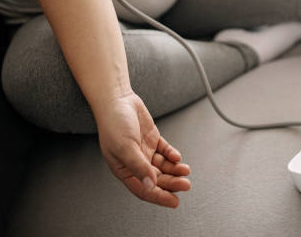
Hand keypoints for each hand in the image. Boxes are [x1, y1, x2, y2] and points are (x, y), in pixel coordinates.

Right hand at [95, 91, 190, 207]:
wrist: (118, 99)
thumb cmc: (114, 123)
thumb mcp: (125, 147)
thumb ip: (139, 167)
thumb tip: (150, 185)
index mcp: (124, 169)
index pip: (143, 189)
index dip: (159, 197)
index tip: (174, 202)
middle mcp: (135, 162)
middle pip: (156, 179)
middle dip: (171, 183)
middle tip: (186, 185)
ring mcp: (144, 151)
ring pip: (163, 166)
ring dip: (174, 170)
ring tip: (185, 171)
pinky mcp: (152, 140)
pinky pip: (165, 151)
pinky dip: (172, 155)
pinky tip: (177, 157)